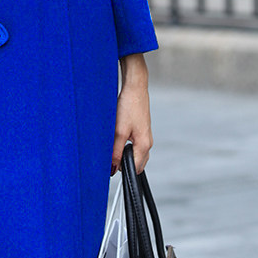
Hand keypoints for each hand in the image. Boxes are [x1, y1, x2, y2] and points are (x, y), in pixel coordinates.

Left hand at [110, 53, 152, 175]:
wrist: (134, 87)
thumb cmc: (128, 106)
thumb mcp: (119, 131)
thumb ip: (115, 151)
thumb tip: (112, 168)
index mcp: (144, 145)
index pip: (135, 168)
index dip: (122, 170)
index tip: (109, 168)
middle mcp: (148, 142)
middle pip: (137, 162)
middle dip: (124, 163)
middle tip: (109, 157)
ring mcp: (145, 135)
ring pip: (135, 153)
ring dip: (124, 153)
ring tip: (111, 145)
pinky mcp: (141, 129)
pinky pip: (134, 144)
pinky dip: (125, 145)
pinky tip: (116, 138)